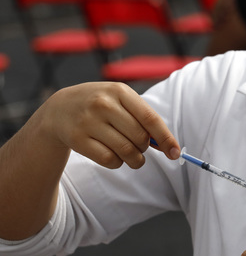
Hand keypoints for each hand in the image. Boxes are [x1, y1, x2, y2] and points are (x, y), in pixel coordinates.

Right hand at [42, 82, 179, 168]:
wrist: (60, 108)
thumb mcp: (121, 100)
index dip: (166, 138)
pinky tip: (115, 157)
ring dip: (136, 160)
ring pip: (126, 151)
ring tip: (134, 158)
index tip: (175, 153)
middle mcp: (103, 104)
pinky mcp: (77, 139)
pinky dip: (118, 163)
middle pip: (139, 137)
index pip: (150, 119)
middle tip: (141, 147)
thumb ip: (143, 118)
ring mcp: (88, 122)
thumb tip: (167, 144)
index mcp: (120, 91)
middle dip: (146, 148)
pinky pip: (109, 160)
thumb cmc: (101, 105)